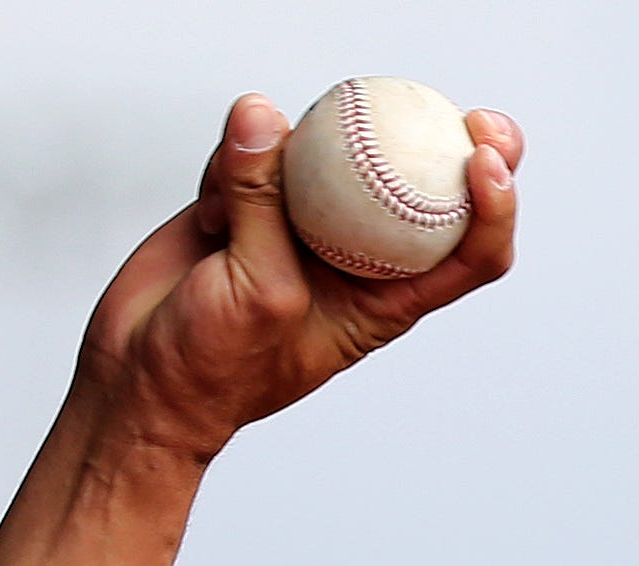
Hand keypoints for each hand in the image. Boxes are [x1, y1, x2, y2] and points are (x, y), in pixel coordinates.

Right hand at [73, 93, 522, 462]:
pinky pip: (256, 156)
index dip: (494, 208)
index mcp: (387, 298)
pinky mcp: (250, 204)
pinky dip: (239, 154)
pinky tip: (217, 186)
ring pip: (330, 158)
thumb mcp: (260, 293)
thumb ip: (264, 205)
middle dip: (454, 147)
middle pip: (421, 192)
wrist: (143, 376)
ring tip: (288, 137)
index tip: (487, 161)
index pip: (468, 254)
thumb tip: (262, 118)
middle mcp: (357, 257)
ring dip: (314, 140)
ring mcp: (303, 226)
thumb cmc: (218, 366)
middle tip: (469, 116)